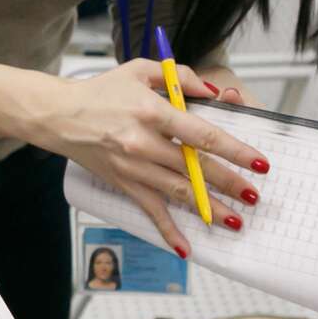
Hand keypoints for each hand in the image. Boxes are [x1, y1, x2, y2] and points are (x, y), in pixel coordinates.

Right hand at [26, 58, 270, 257]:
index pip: (202, 135)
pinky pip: (150, 210)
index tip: (258, 162)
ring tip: (235, 220)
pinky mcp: (123, 183)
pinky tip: (185, 247)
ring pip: (179, 192)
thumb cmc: (102, 91)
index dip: (234, 151)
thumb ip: (180, 77)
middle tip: (254, 196)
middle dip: (230, 184)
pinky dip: (168, 230)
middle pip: (196, 168)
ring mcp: (133, 167)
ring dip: (209, 208)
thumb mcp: (141, 70)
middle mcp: (144, 143)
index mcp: (152, 112)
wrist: (59, 115)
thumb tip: (213, 93)